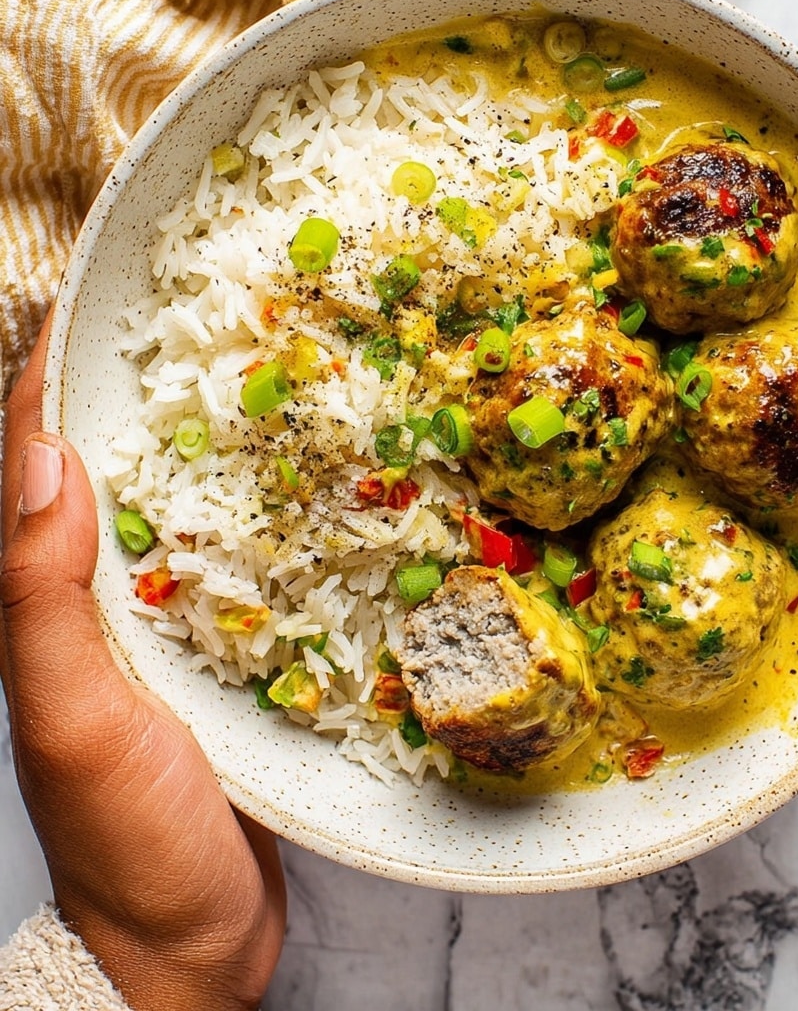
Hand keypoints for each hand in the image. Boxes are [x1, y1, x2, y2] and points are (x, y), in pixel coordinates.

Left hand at [0, 319, 285, 1010]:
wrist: (186, 947)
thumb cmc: (128, 844)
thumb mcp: (74, 722)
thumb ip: (39, 598)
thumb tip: (44, 455)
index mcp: (48, 602)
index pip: (36, 458)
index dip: (56, 371)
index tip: (101, 293)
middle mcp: (102, 600)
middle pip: (116, 467)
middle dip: (146, 386)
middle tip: (208, 313)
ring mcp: (168, 627)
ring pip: (187, 508)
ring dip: (218, 441)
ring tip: (275, 373)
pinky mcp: (228, 656)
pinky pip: (245, 563)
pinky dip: (271, 513)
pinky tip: (318, 486)